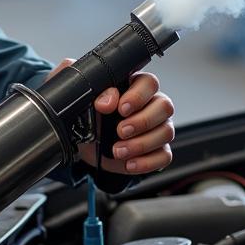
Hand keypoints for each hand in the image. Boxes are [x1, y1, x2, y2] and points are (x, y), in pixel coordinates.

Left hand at [48, 59, 174, 175]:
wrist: (82, 142)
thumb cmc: (84, 112)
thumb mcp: (78, 94)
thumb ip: (87, 82)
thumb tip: (107, 98)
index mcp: (133, 85)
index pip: (149, 82)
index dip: (138, 95)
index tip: (121, 108)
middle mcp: (150, 104)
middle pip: (164, 106)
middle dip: (142, 121)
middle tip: (120, 130)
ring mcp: (157, 127)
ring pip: (166, 132)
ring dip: (141, 144)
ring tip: (117, 150)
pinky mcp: (156, 150)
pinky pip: (165, 155)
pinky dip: (147, 162)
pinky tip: (129, 163)